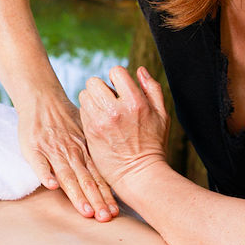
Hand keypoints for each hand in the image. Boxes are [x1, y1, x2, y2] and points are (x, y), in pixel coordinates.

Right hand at [16, 95, 117, 220]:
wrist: (41, 97)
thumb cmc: (64, 117)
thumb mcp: (85, 132)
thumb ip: (92, 152)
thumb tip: (111, 171)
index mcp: (83, 150)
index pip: (97, 176)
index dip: (106, 195)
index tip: (115, 212)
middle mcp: (71, 152)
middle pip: (85, 180)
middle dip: (96, 201)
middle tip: (105, 218)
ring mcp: (52, 151)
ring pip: (66, 176)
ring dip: (77, 194)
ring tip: (86, 211)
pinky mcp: (33, 148)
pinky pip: (39, 163)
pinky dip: (45, 173)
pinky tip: (51, 186)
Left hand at [79, 65, 169, 188]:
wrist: (139, 175)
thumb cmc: (153, 145)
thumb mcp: (162, 115)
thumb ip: (152, 89)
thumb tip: (140, 70)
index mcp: (135, 102)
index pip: (116, 71)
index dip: (117, 78)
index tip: (120, 89)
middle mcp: (115, 109)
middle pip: (94, 81)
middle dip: (100, 88)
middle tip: (109, 100)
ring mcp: (100, 121)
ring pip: (85, 95)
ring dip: (92, 100)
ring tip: (103, 112)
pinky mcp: (90, 132)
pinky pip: (82, 112)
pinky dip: (89, 114)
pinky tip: (100, 124)